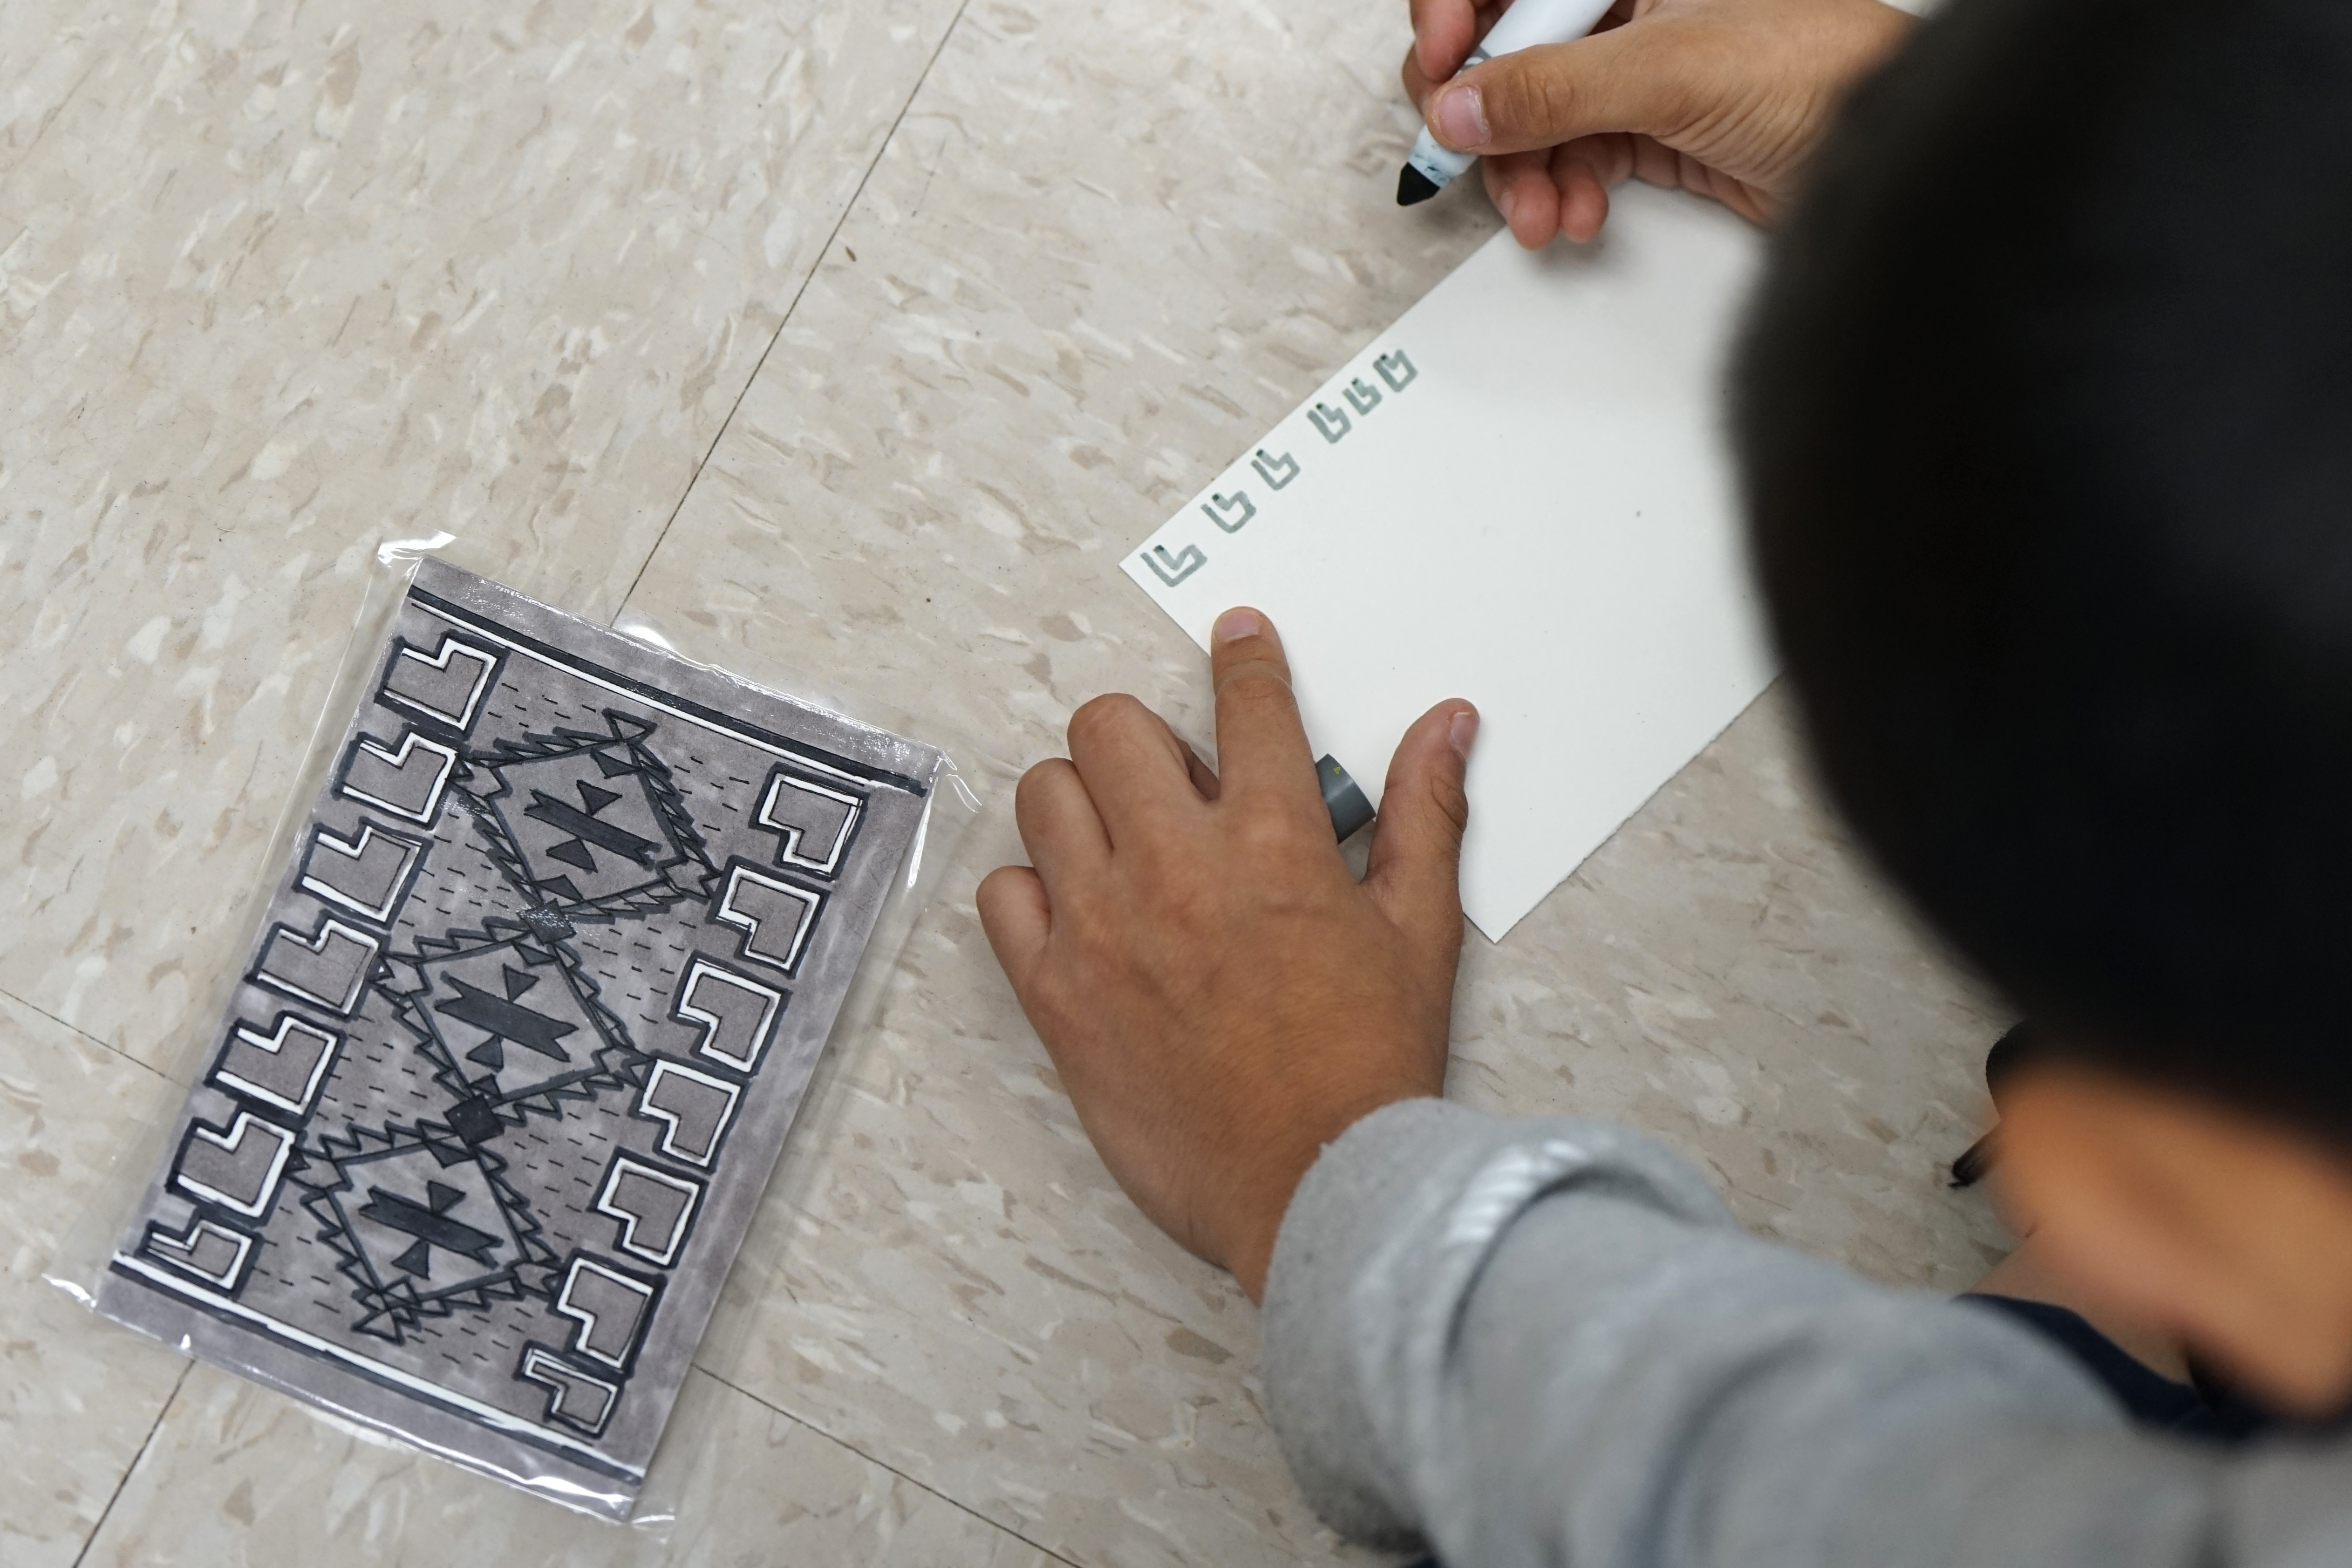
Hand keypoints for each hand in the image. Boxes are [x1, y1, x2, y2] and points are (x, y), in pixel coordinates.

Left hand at [978, 609, 1477, 1300]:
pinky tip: (1080, 916)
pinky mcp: (1056, 996)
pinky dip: (1032, 893)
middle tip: (1174, 785)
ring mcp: (1103, 930)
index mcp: (1273, 842)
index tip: (1237, 638)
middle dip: (1143, 738)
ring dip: (1083, 803)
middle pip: (1109, 727)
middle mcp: (1176, 869)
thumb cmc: (1369, 1068)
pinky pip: (1002, 897)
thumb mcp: (1419, 932)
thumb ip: (1424, 813)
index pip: (1247, 701)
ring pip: (1043, 795)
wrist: (1315, 1189)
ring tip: (1123, 845)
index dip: (1243, 656)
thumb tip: (1446, 723)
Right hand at [1403, 0, 1914, 247]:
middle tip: (1466, 152)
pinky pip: (1572, 158)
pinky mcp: (1651, 131)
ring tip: (1539, 213)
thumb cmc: (1827, 73)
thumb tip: (1462, 105)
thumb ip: (1557, 87)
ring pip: (1533, 115)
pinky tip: (1576, 215)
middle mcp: (1628, 5)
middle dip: (1483, 111)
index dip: (1456, 13)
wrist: (1890, 157)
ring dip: (1521, 172)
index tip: (1442, 62)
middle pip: (1506, 47)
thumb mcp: (1673, 70)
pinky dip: (1561, 191)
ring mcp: (1636, 69)